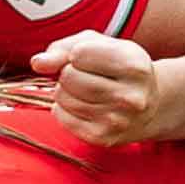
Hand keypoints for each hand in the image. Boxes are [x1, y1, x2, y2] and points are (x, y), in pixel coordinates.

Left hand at [27, 27, 167, 144]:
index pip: (79, 53)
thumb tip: (37, 63)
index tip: (90, 58)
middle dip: (68, 73)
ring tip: (85, 90)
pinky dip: (63, 109)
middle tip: (85, 76)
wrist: (146, 105)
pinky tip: (82, 106)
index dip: (76, 53)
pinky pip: (62, 117)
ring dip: (64, 91)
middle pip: (69, 77)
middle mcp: (131, 96)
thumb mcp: (98, 46)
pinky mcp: (103, 138)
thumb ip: (63, 49)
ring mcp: (118, 120)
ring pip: (63, 98)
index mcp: (135, 65)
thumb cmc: (116, 68)